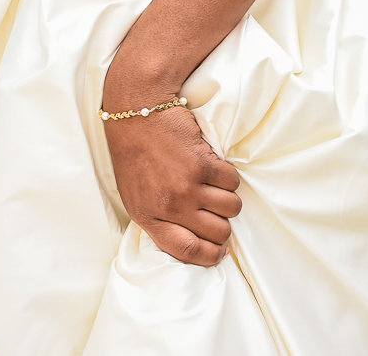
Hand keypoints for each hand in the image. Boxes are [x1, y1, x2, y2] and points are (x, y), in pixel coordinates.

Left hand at [103, 104, 240, 267]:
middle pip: (217, 233)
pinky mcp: (203, 163)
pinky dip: (228, 176)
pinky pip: (232, 182)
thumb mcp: (136, 198)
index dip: (209, 256)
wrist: (136, 111)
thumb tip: (190, 241)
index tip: (219, 251)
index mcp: (149, 218)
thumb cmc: (134, 155)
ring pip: (231, 208)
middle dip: (223, 225)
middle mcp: (170, 206)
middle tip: (217, 212)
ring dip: (228, 198)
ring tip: (214, 186)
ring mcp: (187, 185)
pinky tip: (214, 167)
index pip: (187, 251)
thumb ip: (159, 221)